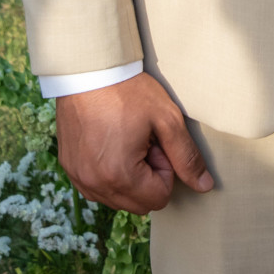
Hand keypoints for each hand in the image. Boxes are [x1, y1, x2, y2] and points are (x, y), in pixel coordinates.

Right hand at [55, 72, 211, 213]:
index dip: (166, 171)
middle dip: (148, 177)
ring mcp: (78, 177)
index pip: (158, 199)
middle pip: (138, 204)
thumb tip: (204, 185)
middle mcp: (94, 184)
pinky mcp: (69, 168)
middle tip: (145, 141)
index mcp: (119, 175)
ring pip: (116, 198)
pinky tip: (111, 143)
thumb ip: (187, 157)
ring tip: (127, 140)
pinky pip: (96, 188)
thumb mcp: (167, 119)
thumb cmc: (128, 91)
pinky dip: (109, 174)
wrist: (89, 70)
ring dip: (129, 178)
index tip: (157, 142)